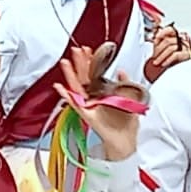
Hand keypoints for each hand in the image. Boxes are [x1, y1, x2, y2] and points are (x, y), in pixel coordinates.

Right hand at [60, 43, 147, 158]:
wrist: (125, 141)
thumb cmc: (126, 123)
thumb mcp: (130, 99)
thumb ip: (125, 84)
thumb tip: (121, 71)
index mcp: (103, 93)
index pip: (94, 74)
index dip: (90, 62)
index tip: (88, 51)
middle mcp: (94, 98)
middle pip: (84, 77)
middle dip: (80, 63)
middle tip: (76, 50)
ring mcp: (89, 106)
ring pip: (77, 87)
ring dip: (70, 75)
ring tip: (65, 63)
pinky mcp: (87, 115)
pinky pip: (74, 104)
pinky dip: (66, 96)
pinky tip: (60, 87)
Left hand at [143, 23, 190, 81]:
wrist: (179, 72)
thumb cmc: (170, 59)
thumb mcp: (163, 48)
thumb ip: (160, 41)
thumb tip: (154, 35)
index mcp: (177, 35)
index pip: (170, 29)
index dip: (162, 33)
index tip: (155, 38)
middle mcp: (183, 39)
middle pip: (168, 40)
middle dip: (158, 49)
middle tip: (154, 57)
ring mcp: (186, 47)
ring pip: (171, 47)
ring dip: (161, 56)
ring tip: (157, 62)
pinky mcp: (188, 55)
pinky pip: (176, 55)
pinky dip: (167, 60)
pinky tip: (163, 64)